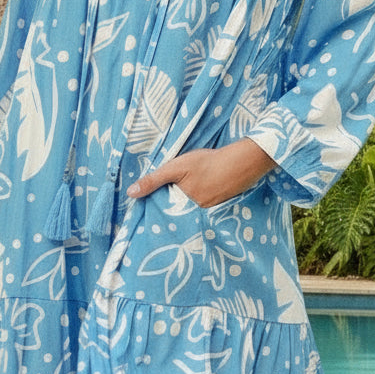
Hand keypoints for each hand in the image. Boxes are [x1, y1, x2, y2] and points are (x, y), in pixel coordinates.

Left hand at [127, 139, 274, 208]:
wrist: (243, 162)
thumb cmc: (208, 162)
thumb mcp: (176, 167)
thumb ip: (154, 180)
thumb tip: (130, 194)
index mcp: (184, 203)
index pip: (167, 205)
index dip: (164, 198)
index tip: (163, 191)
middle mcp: (197, 212)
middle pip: (182, 205)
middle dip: (180, 198)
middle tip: (189, 181)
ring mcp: (212, 210)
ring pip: (195, 203)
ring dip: (194, 195)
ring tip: (200, 180)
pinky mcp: (223, 205)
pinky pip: (209, 203)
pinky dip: (208, 193)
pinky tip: (212, 183)